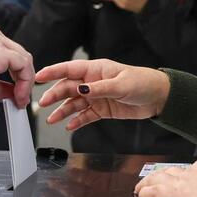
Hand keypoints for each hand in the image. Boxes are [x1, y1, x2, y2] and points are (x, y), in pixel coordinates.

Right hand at [0, 25, 33, 107]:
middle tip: (21, 98)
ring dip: (25, 83)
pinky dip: (25, 83)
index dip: (17, 75)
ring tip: (20, 100)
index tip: (16, 93)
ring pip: (24, 60)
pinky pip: (23, 66)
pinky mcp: (0, 52)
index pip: (10, 54)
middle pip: (20, 55)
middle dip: (24, 79)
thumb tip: (11, 93)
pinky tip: (18, 96)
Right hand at [35, 58, 170, 130]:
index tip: (38, 77)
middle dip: (55, 95)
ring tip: (52, 120)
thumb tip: (81, 90)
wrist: (158, 97)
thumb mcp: (121, 84)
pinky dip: (77, 121)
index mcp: (96, 70)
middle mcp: (93, 83)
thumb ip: (99, 88)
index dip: (53, 72)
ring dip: (63, 111)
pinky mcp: (102, 109)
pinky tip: (69, 126)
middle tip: (43, 104)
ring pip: (74, 104)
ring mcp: (97, 97)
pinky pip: (86, 115)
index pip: (69, 69)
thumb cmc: (142, 82)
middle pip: (68, 88)